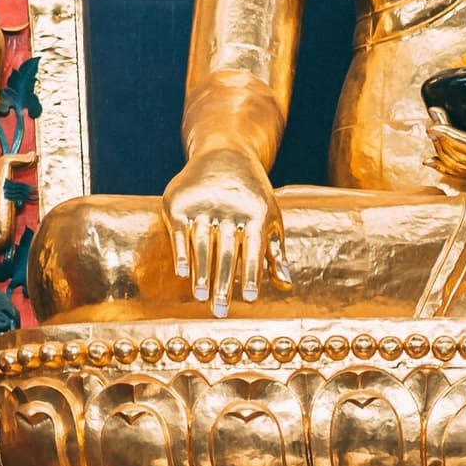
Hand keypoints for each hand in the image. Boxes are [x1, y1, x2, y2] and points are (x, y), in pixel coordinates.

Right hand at [165, 148, 278, 312]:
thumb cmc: (252, 195)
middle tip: (221, 313)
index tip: (251, 299)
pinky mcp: (179, 203)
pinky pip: (181, 233)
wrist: (224, 152)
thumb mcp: (270, 218)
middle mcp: (230, 210)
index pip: (254, 249)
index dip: (252, 274)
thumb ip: (274, 253)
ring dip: (201, 273)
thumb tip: (286, 286)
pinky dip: (181, 252)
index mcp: (256, 215)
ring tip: (202, 298)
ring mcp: (203, 206)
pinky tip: (182, 274)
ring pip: (203, 245)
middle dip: (224, 284)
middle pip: (227, 253)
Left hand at [424, 110, 465, 194]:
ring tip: (433, 132)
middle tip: (434, 115)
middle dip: (441, 137)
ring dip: (441, 151)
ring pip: (458, 170)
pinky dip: (446, 170)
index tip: (433, 121)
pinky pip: (463, 180)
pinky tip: (435, 162)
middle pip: (458, 157)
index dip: (447, 133)